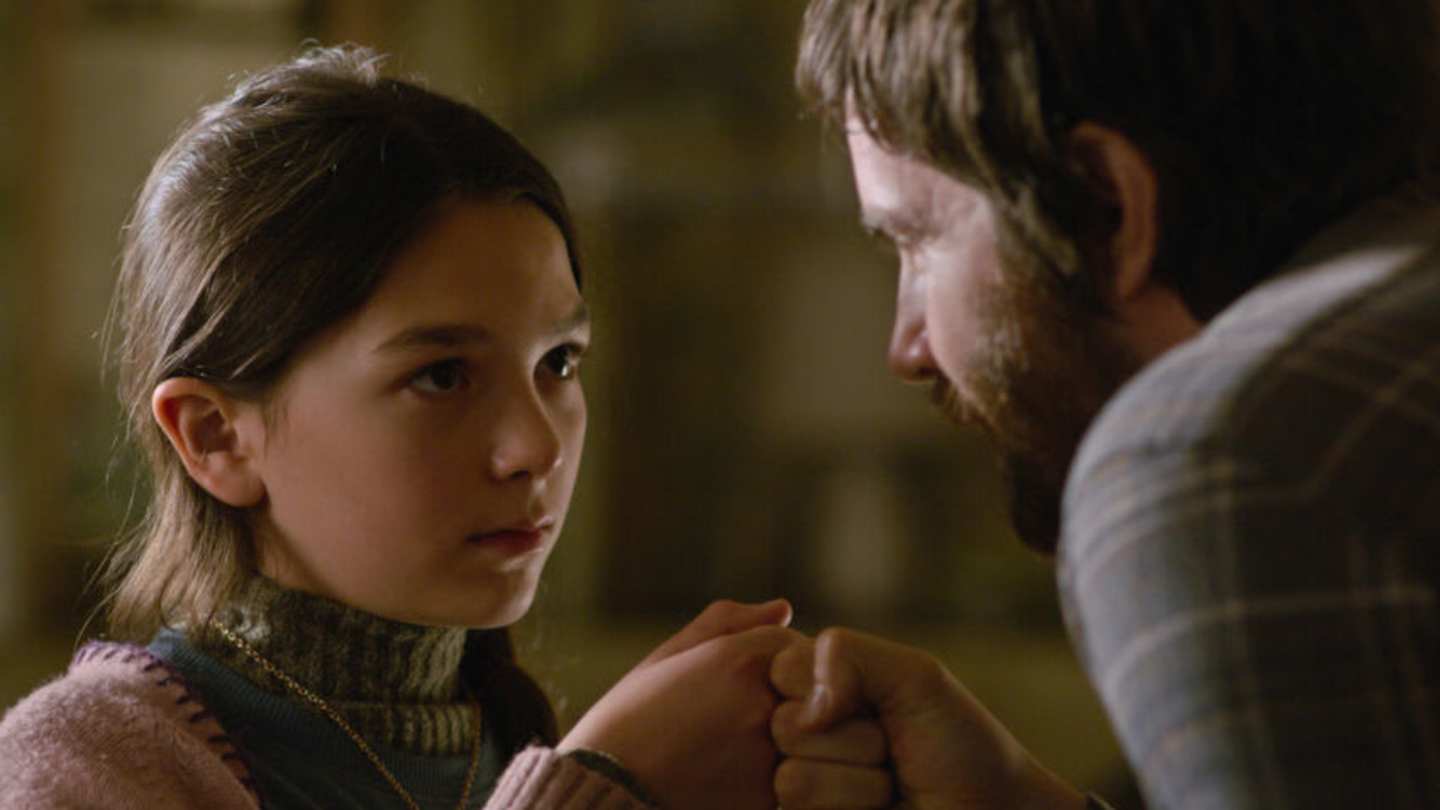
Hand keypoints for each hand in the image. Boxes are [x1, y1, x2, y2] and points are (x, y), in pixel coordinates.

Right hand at [560, 599, 798, 809]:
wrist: (601, 794)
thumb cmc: (626, 723)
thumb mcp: (665, 660)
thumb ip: (727, 625)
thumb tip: (784, 607)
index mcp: (739, 658)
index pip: (795, 645)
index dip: (774, 661)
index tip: (743, 681)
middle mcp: (761, 702)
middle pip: (809, 688)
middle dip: (788, 697)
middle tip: (738, 718)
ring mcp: (769, 754)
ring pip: (807, 735)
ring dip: (788, 738)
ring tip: (732, 749)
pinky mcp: (769, 799)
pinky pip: (795, 776)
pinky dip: (774, 775)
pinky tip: (728, 776)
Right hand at [770, 628, 1085, 809]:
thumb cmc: (959, 745)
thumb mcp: (912, 674)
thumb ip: (845, 654)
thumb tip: (804, 710)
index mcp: (818, 683)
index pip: (779, 665)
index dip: (830, 684)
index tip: (877, 702)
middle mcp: (800, 731)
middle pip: (779, 723)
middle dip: (855, 738)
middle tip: (891, 748)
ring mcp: (799, 782)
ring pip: (789, 776)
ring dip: (860, 780)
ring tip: (890, 783)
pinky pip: (798, 804)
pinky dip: (855, 802)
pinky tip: (879, 808)